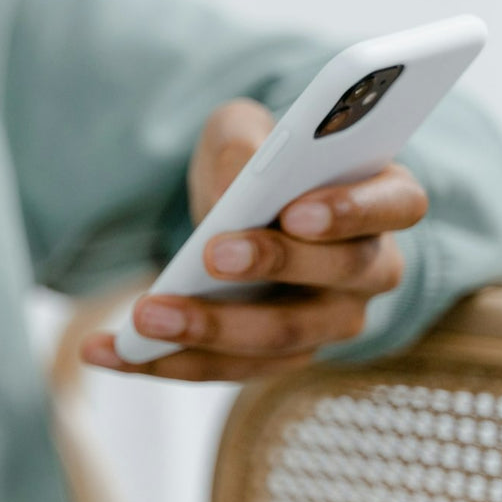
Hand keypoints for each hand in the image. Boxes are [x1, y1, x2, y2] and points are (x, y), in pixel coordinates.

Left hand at [81, 98, 427, 380]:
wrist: (229, 213)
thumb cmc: (251, 165)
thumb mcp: (240, 133)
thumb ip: (245, 140)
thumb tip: (241, 175)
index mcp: (381, 199)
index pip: (397, 204)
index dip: (353, 209)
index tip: (297, 208)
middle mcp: (370, 270)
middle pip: (338, 278)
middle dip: (272, 265)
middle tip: (210, 254)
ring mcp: (327, 323)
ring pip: (281, 339)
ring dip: (209, 330)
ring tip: (145, 316)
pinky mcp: (274, 358)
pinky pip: (224, 369)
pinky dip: (162, 362)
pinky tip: (105, 350)